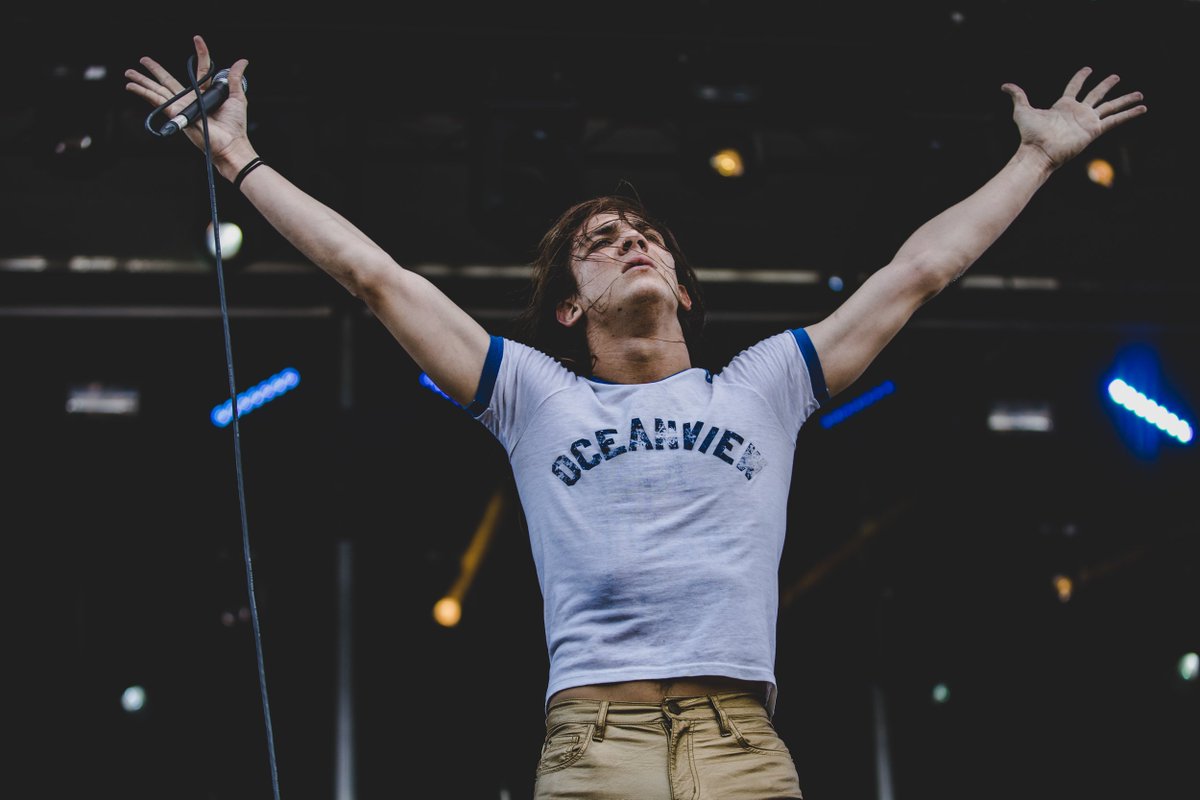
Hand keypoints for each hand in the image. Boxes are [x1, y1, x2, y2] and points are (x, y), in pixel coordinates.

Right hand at [125, 35, 250, 165]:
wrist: (230, 142)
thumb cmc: (235, 125)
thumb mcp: (237, 96)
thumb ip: (235, 78)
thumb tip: (242, 61)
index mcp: (205, 93)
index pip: (200, 69)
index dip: (200, 53)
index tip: (197, 39)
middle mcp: (191, 99)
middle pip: (168, 80)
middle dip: (154, 70)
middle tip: (143, 59)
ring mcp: (181, 106)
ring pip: (158, 89)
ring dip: (142, 81)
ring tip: (129, 73)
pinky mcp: (176, 113)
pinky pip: (156, 100)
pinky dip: (143, 92)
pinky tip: (132, 87)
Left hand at [1001, 67, 1145, 169]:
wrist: (1038, 152)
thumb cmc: (1029, 134)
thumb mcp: (1022, 111)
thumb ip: (1017, 96)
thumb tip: (1004, 86)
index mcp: (1063, 105)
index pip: (1075, 87)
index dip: (1081, 77)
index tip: (1088, 69)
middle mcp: (1077, 112)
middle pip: (1096, 94)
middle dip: (1106, 85)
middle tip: (1116, 76)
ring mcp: (1087, 121)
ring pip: (1110, 106)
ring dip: (1124, 99)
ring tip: (1139, 93)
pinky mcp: (1094, 130)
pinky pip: (1115, 120)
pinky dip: (1129, 114)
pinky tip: (1141, 108)